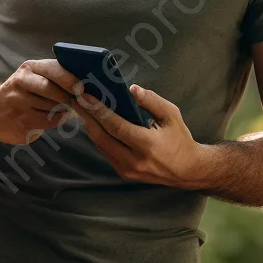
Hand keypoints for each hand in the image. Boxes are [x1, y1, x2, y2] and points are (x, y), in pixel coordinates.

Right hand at [0, 60, 83, 146]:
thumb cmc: (20, 94)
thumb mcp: (32, 78)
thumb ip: (53, 76)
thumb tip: (84, 84)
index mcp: (28, 69)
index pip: (52, 70)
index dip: (69, 79)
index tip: (82, 88)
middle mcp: (21, 83)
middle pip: (53, 90)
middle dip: (68, 97)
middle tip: (78, 101)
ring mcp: (19, 103)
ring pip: (54, 106)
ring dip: (63, 109)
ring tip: (59, 108)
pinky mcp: (22, 122)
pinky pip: (51, 121)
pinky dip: (57, 120)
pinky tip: (51, 117)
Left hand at [77, 84, 204, 188]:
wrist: (188, 171)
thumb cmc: (180, 140)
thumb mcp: (172, 115)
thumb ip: (152, 101)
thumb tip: (132, 89)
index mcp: (147, 145)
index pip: (115, 126)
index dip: (98, 110)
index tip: (84, 95)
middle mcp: (134, 160)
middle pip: (102, 136)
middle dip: (86, 116)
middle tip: (74, 98)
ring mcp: (127, 170)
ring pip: (100, 145)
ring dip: (88, 125)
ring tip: (79, 107)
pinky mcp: (123, 173)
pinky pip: (105, 152)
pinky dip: (97, 136)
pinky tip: (91, 122)